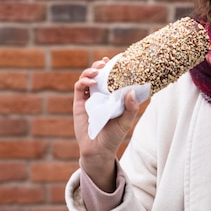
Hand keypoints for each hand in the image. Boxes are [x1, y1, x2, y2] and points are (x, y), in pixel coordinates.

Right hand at [73, 58, 139, 191]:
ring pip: (87, 78)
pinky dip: (84, 81)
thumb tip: (132, 92)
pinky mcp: (79, 103)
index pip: (112, 78)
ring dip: (90, 71)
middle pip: (98, 75)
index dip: (112, 68)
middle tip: (104, 63)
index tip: (116, 60)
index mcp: (112, 97)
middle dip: (100, 66)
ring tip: (97, 71)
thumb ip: (131, 108)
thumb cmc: (113, 137)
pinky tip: (92, 83)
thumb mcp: (126, 122)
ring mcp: (89, 98)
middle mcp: (100, 95)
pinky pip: (79, 88)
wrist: (98, 150)